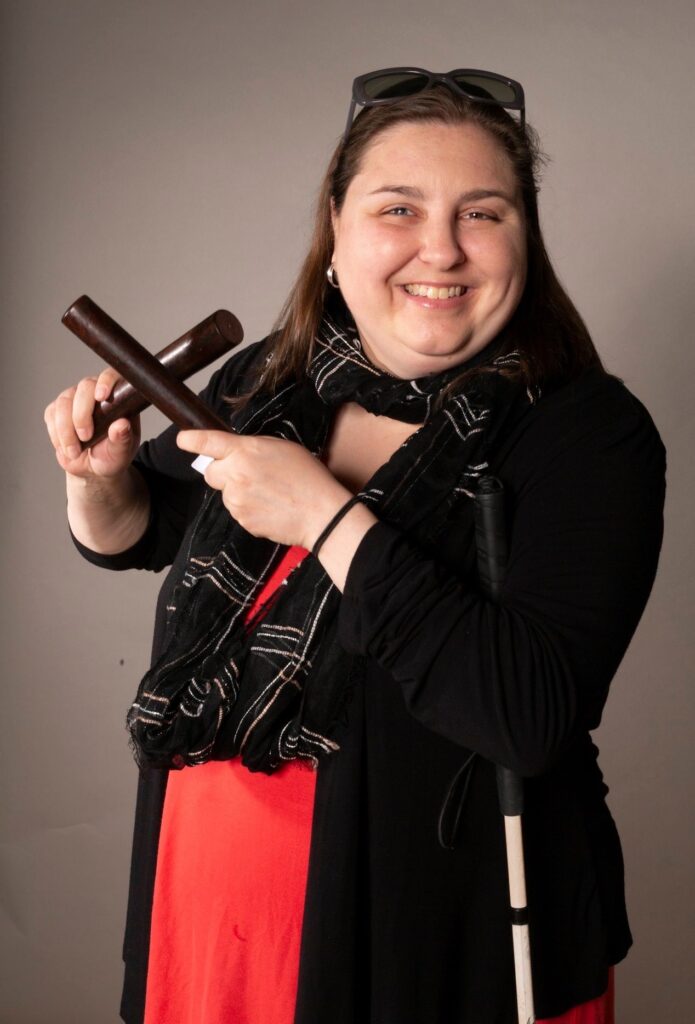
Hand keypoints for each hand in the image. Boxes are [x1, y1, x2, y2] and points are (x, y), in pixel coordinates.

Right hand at [44, 368, 140, 478]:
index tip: (101, 396)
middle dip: (82, 414)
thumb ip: (123, 439)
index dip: (106, 382)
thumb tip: (122, 425)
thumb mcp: (121, 452)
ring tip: (75, 451)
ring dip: (66, 430)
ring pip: (64, 402)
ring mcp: (75, 397)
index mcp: (118, 396)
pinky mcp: (57, 409)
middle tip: (86, 437)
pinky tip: (67, 448)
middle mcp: (95, 391)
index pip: (112, 376)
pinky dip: (57, 434)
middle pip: (84, 387)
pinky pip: (52, 414)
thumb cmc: (112, 455)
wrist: (92, 467)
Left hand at [177, 430, 351, 548]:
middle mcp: (235, 474)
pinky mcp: (242, 520)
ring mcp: (237, 500)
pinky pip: (237, 512)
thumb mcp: (281, 448)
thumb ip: (251, 448)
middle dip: (223, 473)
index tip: (182, 440)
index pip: (208, 442)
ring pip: (225, 494)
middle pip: (210, 473)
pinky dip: (248, 510)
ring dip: (238, 493)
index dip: (192, 440)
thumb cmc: (308, 477)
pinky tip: (269, 507)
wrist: (321, 513)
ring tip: (268, 493)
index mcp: (245, 451)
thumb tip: (232, 452)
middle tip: (248, 474)